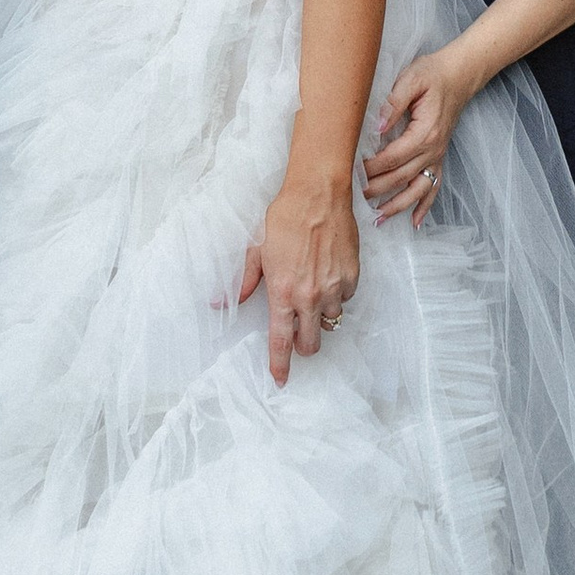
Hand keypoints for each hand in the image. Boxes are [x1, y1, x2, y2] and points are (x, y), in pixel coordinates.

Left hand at [237, 179, 359, 386]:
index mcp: (283, 293)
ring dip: (320, 317)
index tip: (280, 379)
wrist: (318, 195)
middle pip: (311, 343)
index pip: (281, 341)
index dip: (280, 365)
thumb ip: (245, 282)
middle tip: (298, 334)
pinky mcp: (352, 277)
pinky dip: (337, 295)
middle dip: (304, 345)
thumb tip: (222, 302)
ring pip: (330, 321)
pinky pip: (345, 298)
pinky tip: (327, 275)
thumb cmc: (285, 218)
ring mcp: (334, 288)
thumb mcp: (257, 250)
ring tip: (312, 294)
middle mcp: (310, 296)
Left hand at [362, 50, 466, 227]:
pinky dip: (425, 206)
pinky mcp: (439, 157)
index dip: (371, 168)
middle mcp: (433, 149)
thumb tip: (376, 126)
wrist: (458, 75)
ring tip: (378, 219)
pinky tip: (415, 222)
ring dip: (398, 206)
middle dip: (376, 190)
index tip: (350, 172)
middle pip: (401, 177)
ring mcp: (438, 156)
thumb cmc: (432, 74)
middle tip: (352, 197)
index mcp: (424, 132)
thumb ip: (393, 103)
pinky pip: (434, 187)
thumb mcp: (411, 79)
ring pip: (417, 189)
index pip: (393, 157)